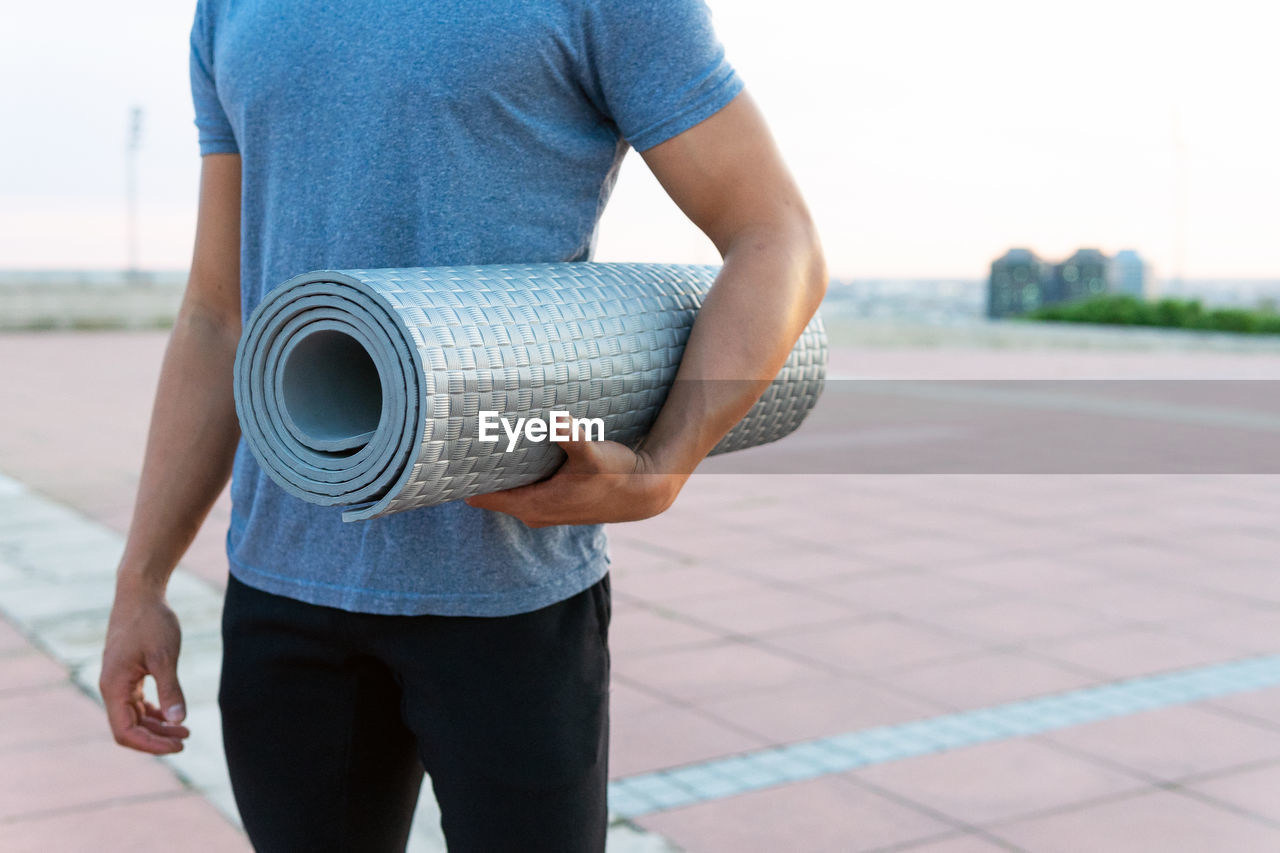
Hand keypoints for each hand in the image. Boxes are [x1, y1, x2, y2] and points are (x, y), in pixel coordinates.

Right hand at [100, 582, 189, 753]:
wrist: (140, 593)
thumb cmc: (151, 622)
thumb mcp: (165, 656)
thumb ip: (171, 689)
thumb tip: (179, 720)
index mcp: (114, 687)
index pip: (126, 731)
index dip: (151, 744)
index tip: (179, 744)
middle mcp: (112, 688)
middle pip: (129, 728)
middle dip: (156, 738)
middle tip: (186, 739)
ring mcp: (118, 681)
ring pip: (134, 716)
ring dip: (157, 727)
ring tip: (185, 731)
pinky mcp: (127, 673)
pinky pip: (137, 703)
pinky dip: (154, 712)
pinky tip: (173, 715)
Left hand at [465, 437, 682, 526]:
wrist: (643, 491)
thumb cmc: (616, 474)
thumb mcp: (592, 454)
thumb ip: (570, 436)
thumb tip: (555, 418)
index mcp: (533, 505)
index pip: (480, 497)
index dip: (463, 479)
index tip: (449, 456)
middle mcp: (534, 514)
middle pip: (489, 494)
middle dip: (477, 473)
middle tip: (460, 441)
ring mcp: (544, 512)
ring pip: (507, 493)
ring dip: (497, 475)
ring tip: (482, 445)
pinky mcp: (555, 505)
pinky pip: (522, 491)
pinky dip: (515, 477)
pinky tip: (514, 456)